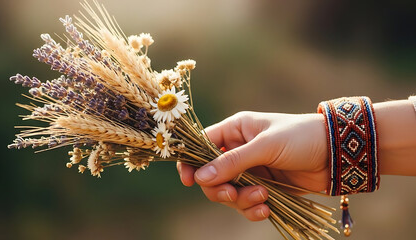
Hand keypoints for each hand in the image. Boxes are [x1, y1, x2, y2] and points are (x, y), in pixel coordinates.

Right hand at [176, 111, 328, 220]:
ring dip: (241, 200)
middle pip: (212, 174)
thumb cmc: (300, 138)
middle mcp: (239, 150)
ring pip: (229, 192)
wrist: (336, 154)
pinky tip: (266, 210)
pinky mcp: (263, 187)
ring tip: (262, 198)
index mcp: (236, 130)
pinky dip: (253, 209)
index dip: (191, 162)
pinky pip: (247, 203)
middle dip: (220, 188)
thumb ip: (233, 162)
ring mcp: (251, 170)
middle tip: (232, 194)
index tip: (189, 180)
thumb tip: (200, 177)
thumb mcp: (266, 146)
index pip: (202, 145)